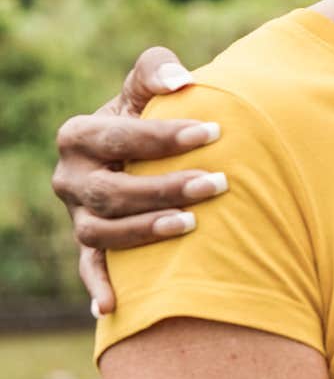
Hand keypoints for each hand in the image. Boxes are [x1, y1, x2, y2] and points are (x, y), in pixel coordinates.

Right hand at [49, 47, 226, 313]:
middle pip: (111, 190)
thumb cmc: (150, 116)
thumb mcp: (147, 90)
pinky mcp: (90, 247)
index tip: (214, 132)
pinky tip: (111, 307)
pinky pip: (90, 270)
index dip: (164, 136)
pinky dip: (98, 288)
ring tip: (191, 224)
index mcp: (78, 135)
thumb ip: (157, 71)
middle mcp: (71, 179)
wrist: (140, 154)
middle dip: (164, 187)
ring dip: (144, 231)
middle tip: (217, 182)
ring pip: (101, 233)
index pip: (119, 136)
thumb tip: (181, 80)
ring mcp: (78, 217)